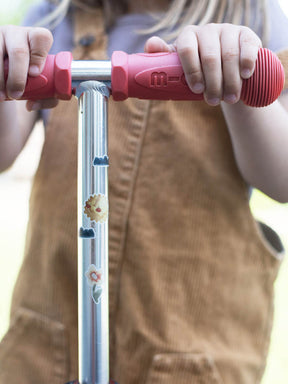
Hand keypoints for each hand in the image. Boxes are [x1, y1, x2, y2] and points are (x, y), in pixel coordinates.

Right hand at [0, 25, 57, 109]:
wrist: (8, 71)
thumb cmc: (30, 78)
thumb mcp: (43, 84)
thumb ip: (46, 97)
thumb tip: (31, 105)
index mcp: (35, 38)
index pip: (41, 38)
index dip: (39, 55)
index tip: (35, 74)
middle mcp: (17, 33)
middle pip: (19, 51)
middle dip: (18, 76)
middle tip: (16, 94)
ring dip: (0, 79)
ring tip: (3, 96)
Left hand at [144, 24, 261, 105]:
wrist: (224, 70)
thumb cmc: (197, 71)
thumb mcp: (180, 68)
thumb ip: (163, 60)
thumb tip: (151, 45)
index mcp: (188, 36)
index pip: (187, 49)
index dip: (192, 70)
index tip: (196, 90)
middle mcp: (207, 30)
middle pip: (210, 56)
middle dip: (212, 83)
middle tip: (212, 101)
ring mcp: (227, 30)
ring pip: (229, 55)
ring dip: (230, 81)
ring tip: (229, 99)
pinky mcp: (246, 35)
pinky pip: (247, 47)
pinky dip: (247, 63)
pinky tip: (245, 76)